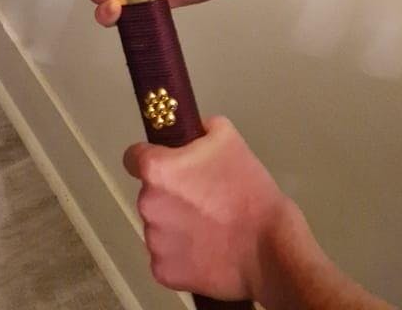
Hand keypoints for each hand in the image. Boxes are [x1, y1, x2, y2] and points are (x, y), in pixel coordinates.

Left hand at [124, 115, 297, 302]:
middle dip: (170, 194)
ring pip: (160, 226)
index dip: (151, 157)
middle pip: (151, 194)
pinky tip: (208, 250)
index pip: (133, 158)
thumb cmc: (247, 190)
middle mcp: (147, 205)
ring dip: (176, 225)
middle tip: (202, 197)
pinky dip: (183, 255)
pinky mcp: (163, 272)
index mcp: (156, 170)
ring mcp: (154, 243)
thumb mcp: (229, 138)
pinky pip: (167, 257)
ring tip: (210, 227)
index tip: (169, 164)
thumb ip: (201, 128)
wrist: (268, 248)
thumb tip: (193, 131)